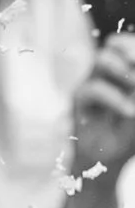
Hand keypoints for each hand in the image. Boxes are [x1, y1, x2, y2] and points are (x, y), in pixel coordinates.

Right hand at [73, 33, 134, 183]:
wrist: (104, 163)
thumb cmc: (126, 135)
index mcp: (122, 72)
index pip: (126, 46)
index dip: (132, 45)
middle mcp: (105, 74)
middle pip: (113, 45)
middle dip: (128, 48)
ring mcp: (90, 84)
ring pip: (101, 60)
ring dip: (122, 70)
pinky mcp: (79, 100)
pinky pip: (93, 88)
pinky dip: (114, 98)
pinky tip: (129, 111)